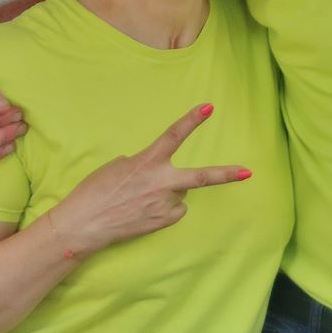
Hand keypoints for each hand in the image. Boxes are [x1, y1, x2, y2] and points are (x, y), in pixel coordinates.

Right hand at [50, 103, 250, 255]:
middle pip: (201, 177)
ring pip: (179, 193)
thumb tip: (159, 172)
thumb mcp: (119, 166)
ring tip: (140, 199)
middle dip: (226, 174)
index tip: (209, 107)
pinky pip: (174, 210)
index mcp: (147, 162)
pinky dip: (164, 208)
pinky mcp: (163, 222)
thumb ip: (145, 163)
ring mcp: (164, 205)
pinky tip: (144, 211)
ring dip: (167, 192)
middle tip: (247, 172)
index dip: (192, 120)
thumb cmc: (96, 191)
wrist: (84, 225)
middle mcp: (161, 183)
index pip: (174, 135)